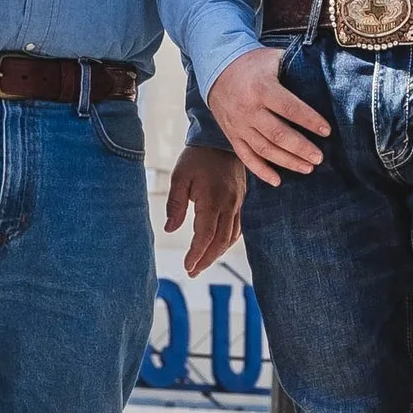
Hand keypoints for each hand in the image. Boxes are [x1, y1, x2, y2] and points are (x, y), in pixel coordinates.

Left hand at [165, 140, 245, 272]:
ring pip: (231, 237)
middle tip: (192, 272)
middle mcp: (229, 204)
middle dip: (206, 259)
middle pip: (220, 241)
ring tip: (202, 264)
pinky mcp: (241, 200)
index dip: (197, 254)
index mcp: (213, 199)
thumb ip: (175, 204)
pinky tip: (218, 246)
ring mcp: (238, 203)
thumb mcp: (180, 177)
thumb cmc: (197, 158)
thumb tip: (170, 229)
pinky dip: (227, 241)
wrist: (219, 139)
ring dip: (217, 253)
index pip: (206, 235)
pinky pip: (238, 227)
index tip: (187, 266)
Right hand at [207, 45, 330, 185]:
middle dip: (301, 148)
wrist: (217, 69)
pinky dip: (261, 171)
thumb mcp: (273, 58)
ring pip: (264, 149)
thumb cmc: (253, 64)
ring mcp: (239, 125)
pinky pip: (246, 157)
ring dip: (287, 161)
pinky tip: (278, 180)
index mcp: (262, 88)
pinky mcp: (232, 135)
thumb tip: (325, 73)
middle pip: (278, 134)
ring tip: (307, 168)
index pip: (290, 108)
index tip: (326, 131)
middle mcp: (249, 109)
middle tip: (319, 158)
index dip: (310, 120)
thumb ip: (295, 65)